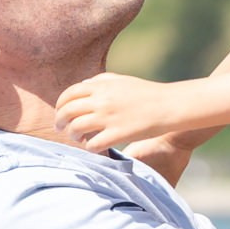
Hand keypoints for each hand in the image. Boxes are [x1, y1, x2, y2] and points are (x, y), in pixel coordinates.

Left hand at [56, 73, 174, 149]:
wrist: (169, 105)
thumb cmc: (147, 93)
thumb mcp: (121, 80)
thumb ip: (100, 81)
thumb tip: (83, 85)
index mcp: (101, 86)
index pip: (69, 94)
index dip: (60, 105)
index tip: (61, 113)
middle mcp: (101, 100)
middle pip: (68, 111)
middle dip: (60, 122)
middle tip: (61, 129)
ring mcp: (109, 117)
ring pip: (76, 128)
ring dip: (73, 135)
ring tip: (78, 139)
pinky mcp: (118, 134)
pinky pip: (93, 144)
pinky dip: (89, 148)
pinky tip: (94, 147)